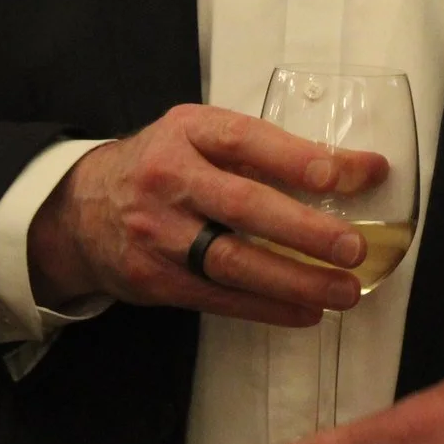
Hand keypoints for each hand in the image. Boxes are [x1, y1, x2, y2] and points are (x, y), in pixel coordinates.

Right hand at [26, 103, 388, 325]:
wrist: (84, 209)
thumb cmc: (163, 166)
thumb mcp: (201, 137)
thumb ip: (267, 151)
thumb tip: (359, 169)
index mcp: (187, 132)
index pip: (244, 140)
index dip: (293, 157)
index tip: (341, 175)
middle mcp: (169, 178)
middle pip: (241, 206)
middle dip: (303, 229)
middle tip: (352, 247)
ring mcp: (160, 232)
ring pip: (232, 261)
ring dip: (294, 280)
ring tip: (343, 291)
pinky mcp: (157, 278)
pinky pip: (219, 297)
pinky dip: (267, 307)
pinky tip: (306, 311)